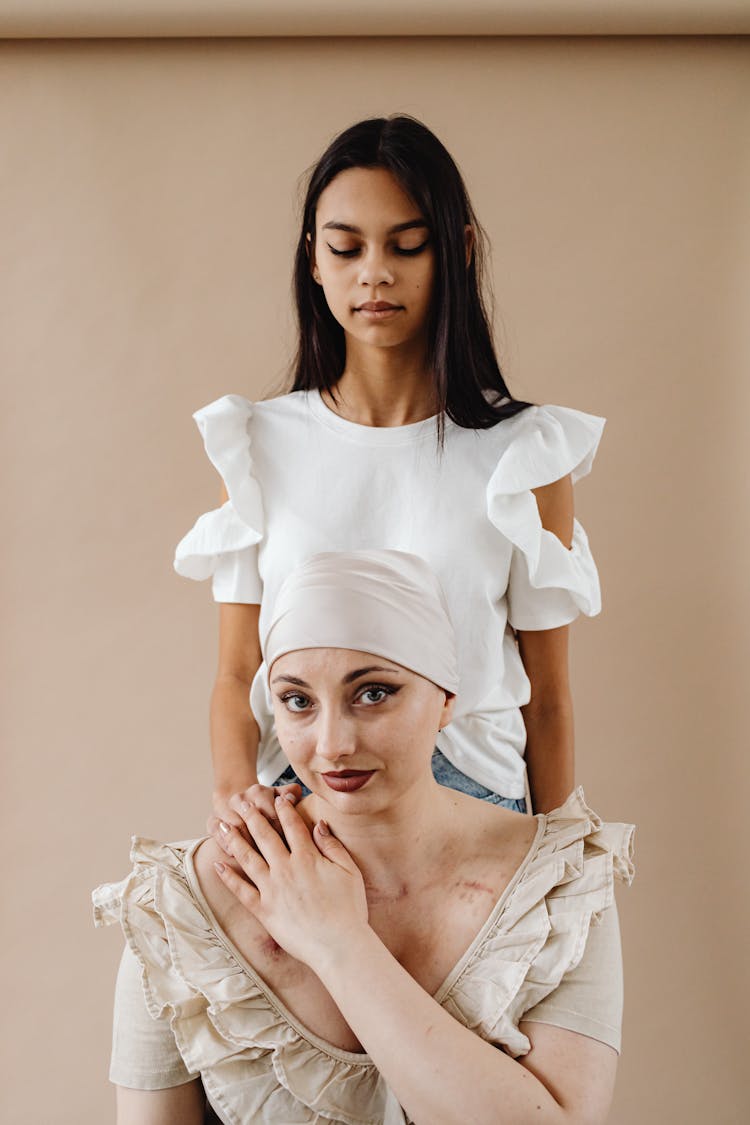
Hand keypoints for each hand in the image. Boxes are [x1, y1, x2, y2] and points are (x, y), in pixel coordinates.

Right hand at [209, 782, 301, 849]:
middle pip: (252, 821)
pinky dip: (224, 842)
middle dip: (264, 841)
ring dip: (244, 843)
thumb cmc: (265, 803)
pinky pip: (215, 831)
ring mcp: (224, 809)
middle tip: (276, 858)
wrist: (236, 800)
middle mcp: (240, 799)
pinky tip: (233, 854)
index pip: (272, 812)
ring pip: (234, 827)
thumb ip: (289, 795)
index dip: (283, 830)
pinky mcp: (212, 822)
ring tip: (256, 861)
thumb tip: (292, 797)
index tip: (292, 846)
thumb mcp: (279, 796)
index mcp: (259, 792)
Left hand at [213, 796, 368, 970]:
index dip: (283, 808)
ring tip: (223, 825)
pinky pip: (241, 890)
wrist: (339, 946)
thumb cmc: (349, 910)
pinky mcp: (264, 911)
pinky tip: (218, 864)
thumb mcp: (350, 871)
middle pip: (264, 835)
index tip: (277, 797)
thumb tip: (319, 825)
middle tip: (241, 801)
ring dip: (234, 839)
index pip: (292, 825)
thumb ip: (332, 846)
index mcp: (308, 858)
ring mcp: (272, 890)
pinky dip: (228, 877)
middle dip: (252, 815)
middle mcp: (286, 869)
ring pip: (248, 858)